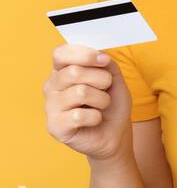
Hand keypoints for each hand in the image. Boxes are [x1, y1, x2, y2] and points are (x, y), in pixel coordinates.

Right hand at [43, 43, 133, 162]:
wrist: (115, 134)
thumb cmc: (112, 105)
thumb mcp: (115, 80)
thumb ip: (106, 64)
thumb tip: (100, 55)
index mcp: (62, 71)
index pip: (61, 53)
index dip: (84, 54)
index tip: (104, 60)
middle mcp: (51, 87)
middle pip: (73, 72)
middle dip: (101, 79)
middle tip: (107, 89)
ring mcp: (50, 107)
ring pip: (80, 93)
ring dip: (102, 100)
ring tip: (102, 106)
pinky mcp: (55, 127)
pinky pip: (79, 115)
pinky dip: (96, 117)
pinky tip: (94, 120)